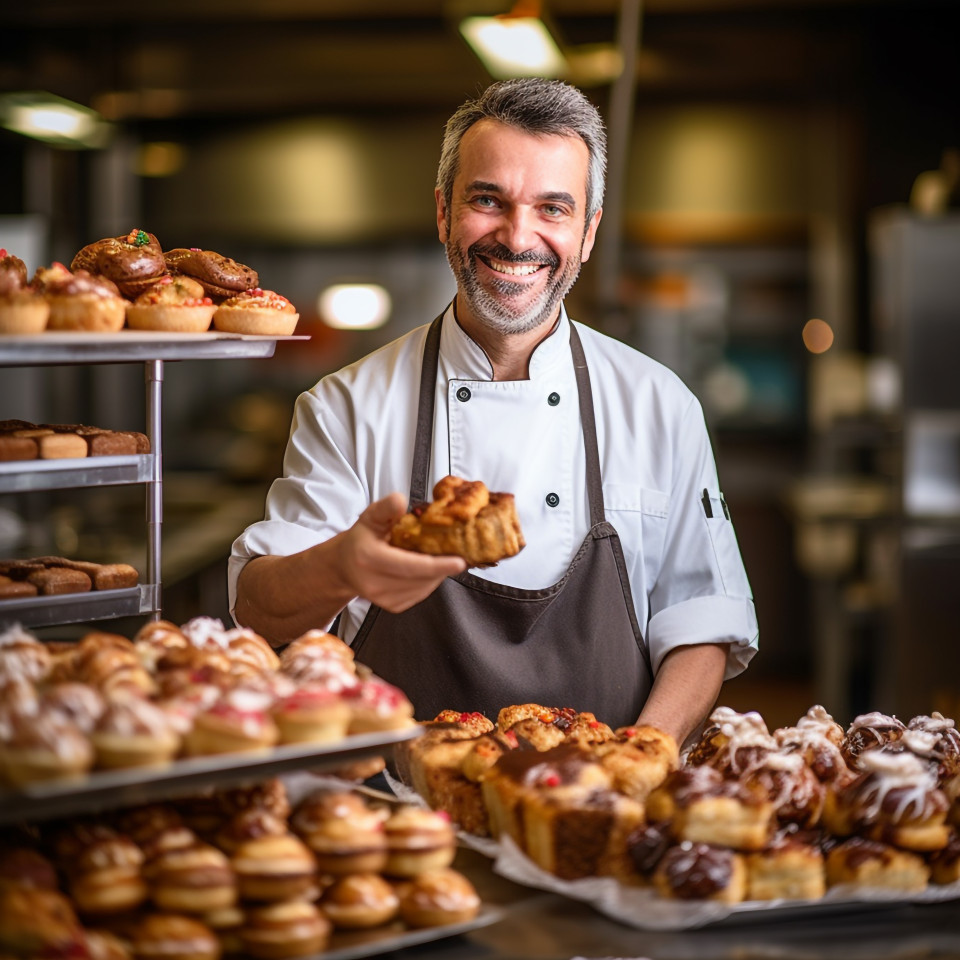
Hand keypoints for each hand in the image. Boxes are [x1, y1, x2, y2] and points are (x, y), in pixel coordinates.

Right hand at [333, 492, 466, 612]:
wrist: (344, 567)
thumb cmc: (361, 539)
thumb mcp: (370, 517)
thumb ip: (385, 507)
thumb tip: (400, 500)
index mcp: (370, 559)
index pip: (410, 566)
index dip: (438, 565)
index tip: (460, 562)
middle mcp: (375, 584)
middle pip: (421, 578)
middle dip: (443, 565)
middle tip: (456, 550)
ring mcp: (384, 599)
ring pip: (424, 587)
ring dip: (437, 572)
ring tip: (438, 555)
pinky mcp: (393, 606)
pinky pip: (421, 593)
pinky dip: (429, 580)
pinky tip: (426, 567)